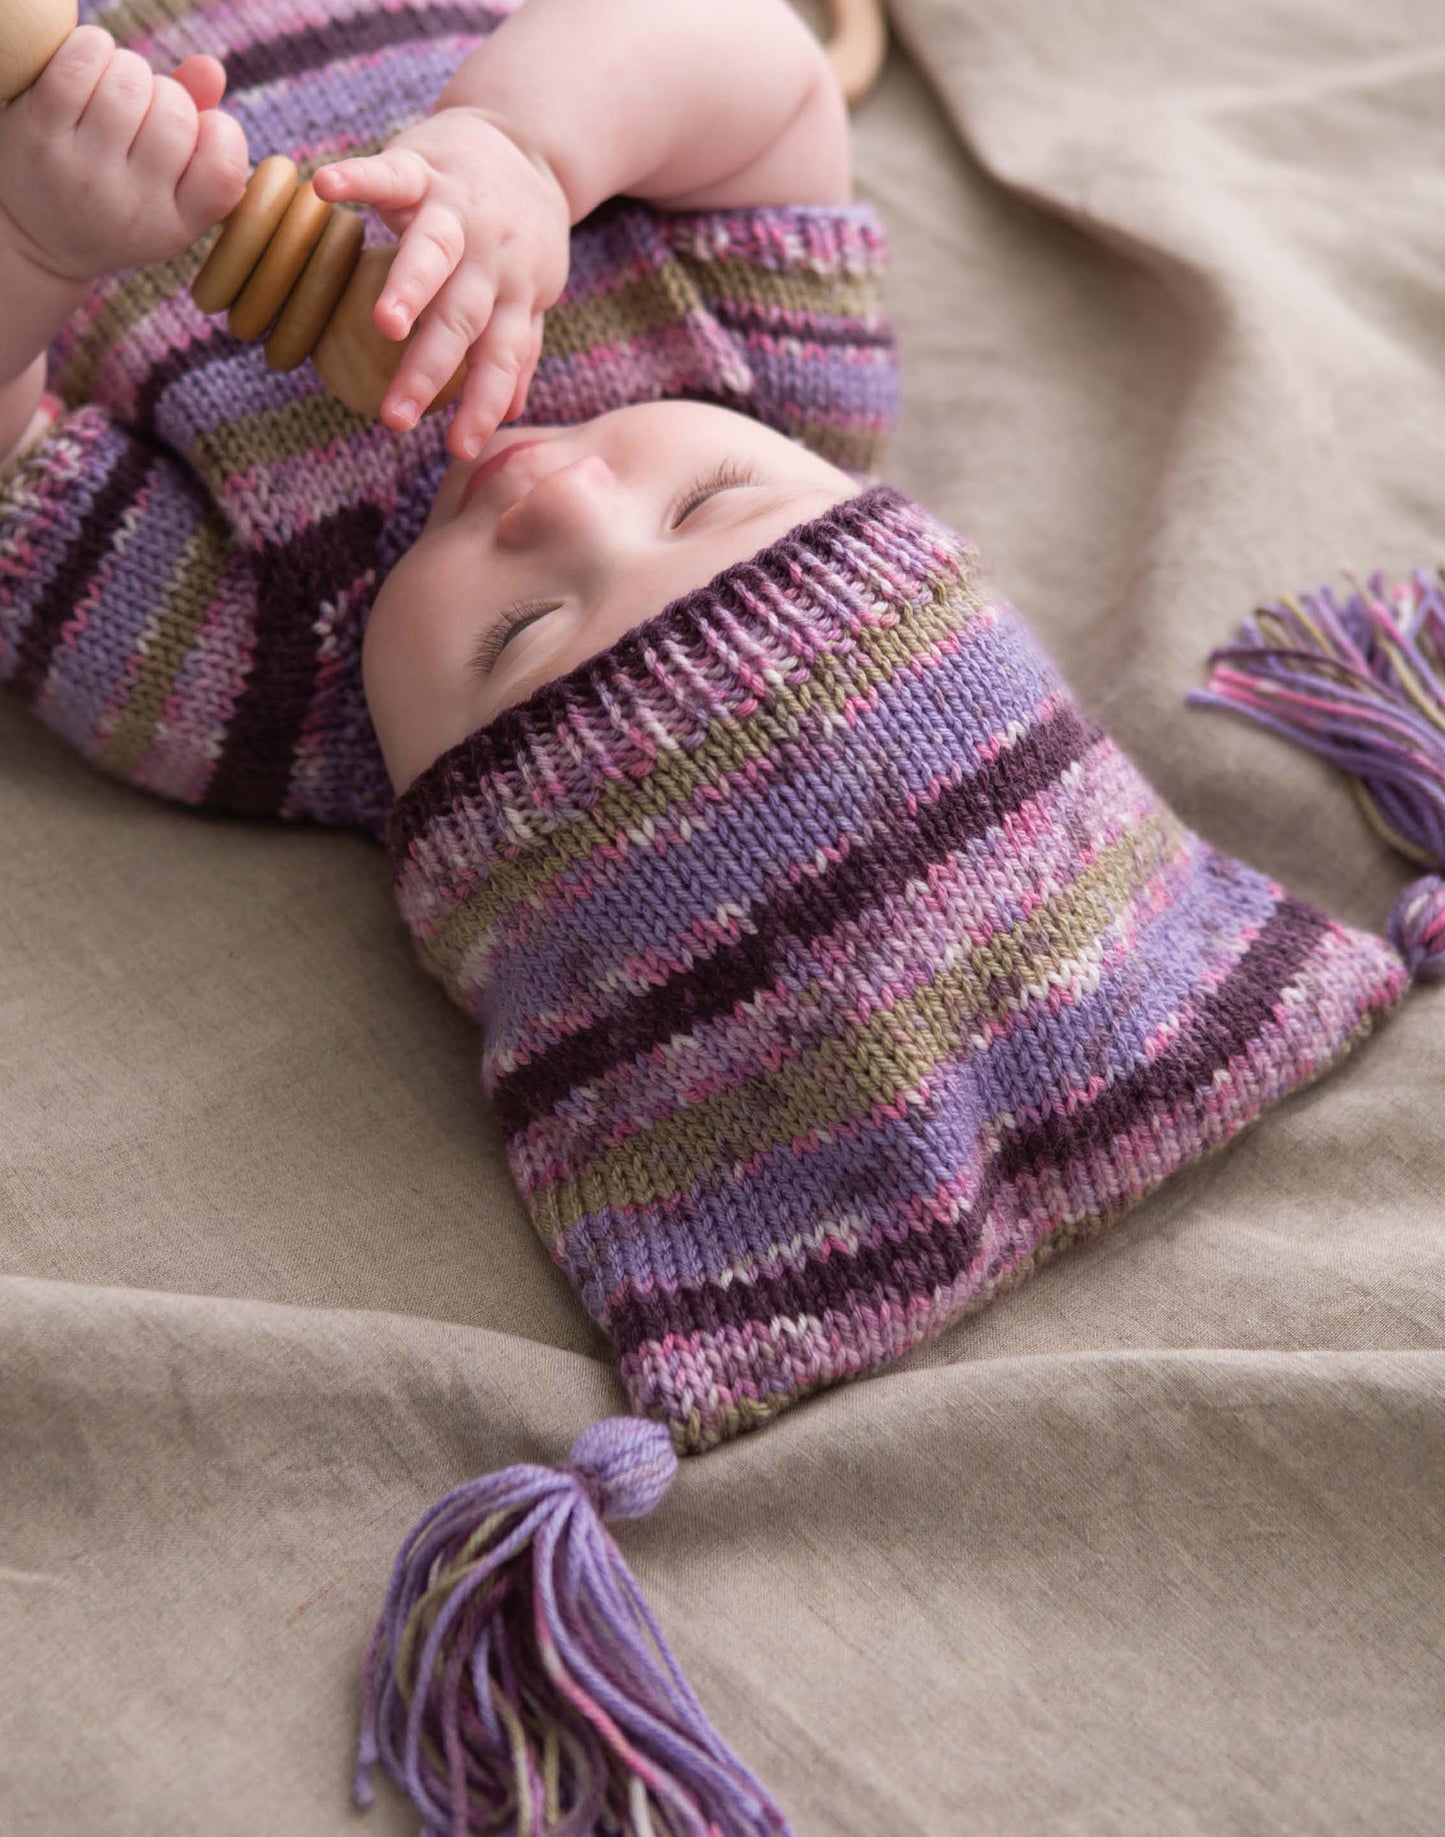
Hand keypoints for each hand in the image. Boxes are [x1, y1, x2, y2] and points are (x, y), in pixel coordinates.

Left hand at [0, 26, 248, 284]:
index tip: (199, 131)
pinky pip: (79, 65)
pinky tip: (90, 63)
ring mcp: (83, 172)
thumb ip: (201, 135)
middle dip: (167, 94)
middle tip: (145, 111)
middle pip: (176, 113)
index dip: (221, 132)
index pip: (224, 167)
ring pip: (130, 81)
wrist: (34, 234)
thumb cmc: (114, 202)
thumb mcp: (166, 192)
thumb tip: (211, 68)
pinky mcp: (40, 133)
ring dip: (127, 68)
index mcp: (176, 226)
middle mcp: (132, 207)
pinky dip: (91, 48)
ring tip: (114, 89)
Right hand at [313, 106, 570, 458]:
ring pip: (435, 251)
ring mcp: (458, 210)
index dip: (482, 404)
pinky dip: (357, 177)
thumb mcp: (531, 293)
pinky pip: (390, 172)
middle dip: (429, 368)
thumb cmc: (519, 232)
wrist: (530, 140)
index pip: (498, 360)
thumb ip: (518, 346)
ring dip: (410, 286)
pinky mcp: (425, 165)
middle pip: (461, 318)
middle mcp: (489, 258)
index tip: (458, 449)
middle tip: (397, 415)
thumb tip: (510, 409)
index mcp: (513, 296)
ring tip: (385, 323)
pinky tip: (324, 187)